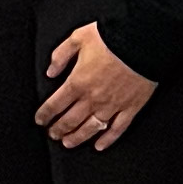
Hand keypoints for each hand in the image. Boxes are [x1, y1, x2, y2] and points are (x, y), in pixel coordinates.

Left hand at [36, 21, 156, 151]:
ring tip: (68, 143)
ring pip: (90, 128)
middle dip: (58, 129)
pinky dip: (108, 139)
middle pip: (70, 120)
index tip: (40, 120)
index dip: (45, 115)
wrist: (141, 40)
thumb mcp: (78, 38)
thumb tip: (50, 71)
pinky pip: (117, 129)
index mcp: (77, 81)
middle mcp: (93, 98)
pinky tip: (100, 146)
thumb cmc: (111, 37)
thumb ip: (61, 55)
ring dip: (77, 138)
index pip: (55, 104)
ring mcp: (112, 105)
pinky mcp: (130, 108)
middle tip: (52, 134)